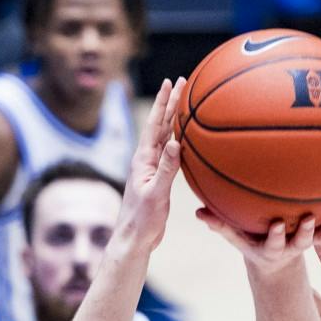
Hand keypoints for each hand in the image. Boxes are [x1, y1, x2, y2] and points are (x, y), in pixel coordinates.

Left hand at [114, 77, 185, 254]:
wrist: (135, 239)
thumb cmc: (142, 220)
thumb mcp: (156, 194)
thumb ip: (166, 169)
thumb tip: (175, 142)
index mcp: (143, 159)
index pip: (155, 124)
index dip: (163, 102)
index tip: (170, 82)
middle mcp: (146, 159)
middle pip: (161, 124)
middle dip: (171, 102)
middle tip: (181, 82)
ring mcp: (152, 168)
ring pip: (166, 136)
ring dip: (175, 118)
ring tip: (184, 102)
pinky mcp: (158, 178)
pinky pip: (171, 153)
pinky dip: (179, 139)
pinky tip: (185, 136)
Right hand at [194, 195, 320, 275]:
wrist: (275, 261)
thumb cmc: (251, 242)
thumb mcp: (236, 237)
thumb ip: (220, 226)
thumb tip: (197, 212)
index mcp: (273, 249)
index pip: (273, 243)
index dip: (276, 236)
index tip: (278, 224)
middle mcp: (293, 247)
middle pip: (302, 241)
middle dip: (306, 232)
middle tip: (310, 219)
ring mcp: (309, 242)